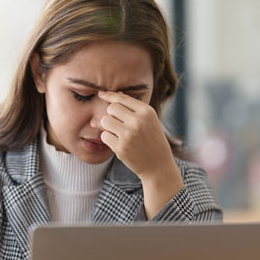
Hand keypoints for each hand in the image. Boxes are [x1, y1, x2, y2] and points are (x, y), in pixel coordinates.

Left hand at [97, 90, 183, 217]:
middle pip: (111, 108)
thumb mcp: (149, 120)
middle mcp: (138, 121)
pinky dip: (108, 139)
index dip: (109, 95)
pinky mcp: (121, 147)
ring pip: (105, 121)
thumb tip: (116, 93)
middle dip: (111, 114)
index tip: (101, 94)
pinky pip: (104, 136)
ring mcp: (129, 135)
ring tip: (118, 133)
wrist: (158, 166)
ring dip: (108, 127)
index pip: (121, 98)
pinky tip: (118, 143)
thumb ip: (133, 107)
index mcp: (147, 112)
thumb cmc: (152, 140)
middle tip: (118, 123)